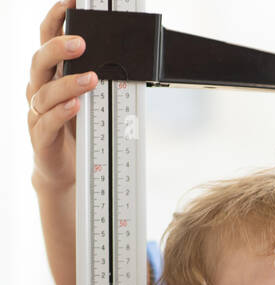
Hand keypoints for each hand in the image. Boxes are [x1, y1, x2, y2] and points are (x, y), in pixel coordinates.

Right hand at [28, 2, 96, 188]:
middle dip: (60, 48)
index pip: (47, 38)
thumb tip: (128, 60)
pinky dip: (62, 113)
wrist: (64, 169)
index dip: (55, 18)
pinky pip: (48, 121)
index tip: (71, 1)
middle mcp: (40, 88)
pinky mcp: (41, 136)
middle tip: (82, 42)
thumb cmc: (76, 129)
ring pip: (45, 91)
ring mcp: (37, 112)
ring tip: (91, 78)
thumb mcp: (90, 99)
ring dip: (68, 83)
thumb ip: (99, 78)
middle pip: (40, 60)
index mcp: (50, 73)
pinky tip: (75, 106)